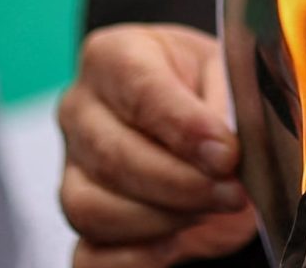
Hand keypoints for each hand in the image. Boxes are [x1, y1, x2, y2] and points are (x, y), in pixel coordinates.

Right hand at [58, 24, 257, 267]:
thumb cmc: (210, 93)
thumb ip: (229, 106)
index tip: (226, 153)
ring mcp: (73, 169)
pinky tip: (176, 244)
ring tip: (209, 211)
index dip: (183, 126)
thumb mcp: (229, 78)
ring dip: (161, 220)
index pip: (137, 89)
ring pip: (91, 208)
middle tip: (232, 191)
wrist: (204, 127)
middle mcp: (80, 110)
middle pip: (112, 156)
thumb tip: (224, 151)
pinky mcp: (82, 221)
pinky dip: (135, 258)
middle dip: (181, 183)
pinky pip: (89, 255)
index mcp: (114, 58)